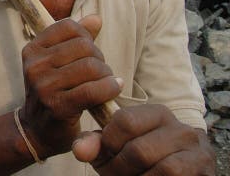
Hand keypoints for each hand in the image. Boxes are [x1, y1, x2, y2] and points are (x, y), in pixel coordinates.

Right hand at [19, 15, 121, 158]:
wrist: (36, 130)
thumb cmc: (52, 92)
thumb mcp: (57, 63)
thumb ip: (76, 39)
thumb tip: (96, 18)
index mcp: (32, 49)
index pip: (69, 27)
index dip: (87, 37)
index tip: (89, 53)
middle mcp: (35, 65)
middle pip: (84, 46)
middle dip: (100, 59)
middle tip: (101, 73)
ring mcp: (44, 85)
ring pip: (91, 67)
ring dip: (107, 75)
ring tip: (106, 83)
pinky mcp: (57, 105)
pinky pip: (93, 90)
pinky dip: (110, 88)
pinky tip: (114, 89)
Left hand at [73, 105, 215, 174]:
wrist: (182, 171)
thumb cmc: (142, 158)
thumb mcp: (116, 146)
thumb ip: (96, 143)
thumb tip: (80, 150)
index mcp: (156, 113)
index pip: (125, 120)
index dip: (109, 142)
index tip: (107, 153)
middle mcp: (179, 127)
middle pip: (139, 150)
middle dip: (119, 168)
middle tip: (113, 174)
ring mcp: (195, 149)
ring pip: (159, 166)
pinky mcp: (202, 167)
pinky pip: (172, 175)